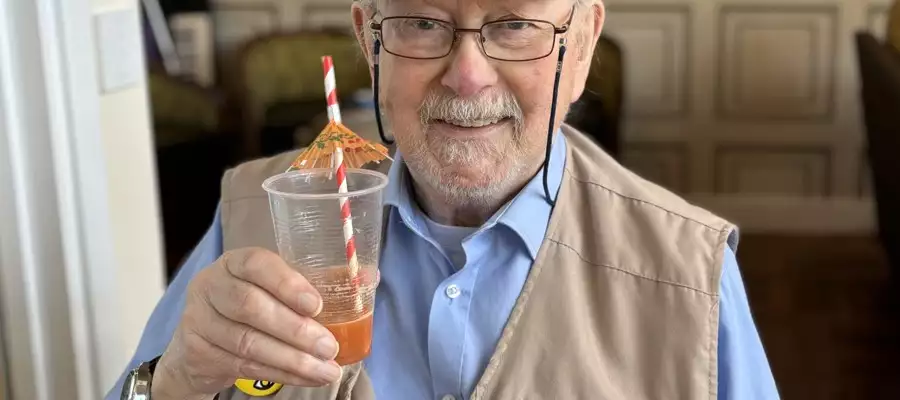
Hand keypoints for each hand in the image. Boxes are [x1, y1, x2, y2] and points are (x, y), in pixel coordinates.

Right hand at [151, 247, 342, 398]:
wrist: (200, 342)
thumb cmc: (251, 305)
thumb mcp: (273, 288)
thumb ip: (314, 282)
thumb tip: (370, 278)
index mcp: (234, 262)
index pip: (255, 264)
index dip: (287, 284)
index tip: (317, 305)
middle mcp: (211, 286)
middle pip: (250, 306)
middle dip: (295, 329)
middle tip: (329, 346)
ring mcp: (200, 321)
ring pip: (247, 342)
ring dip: (292, 359)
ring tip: (326, 369)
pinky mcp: (198, 353)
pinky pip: (244, 366)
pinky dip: (280, 373)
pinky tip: (306, 376)